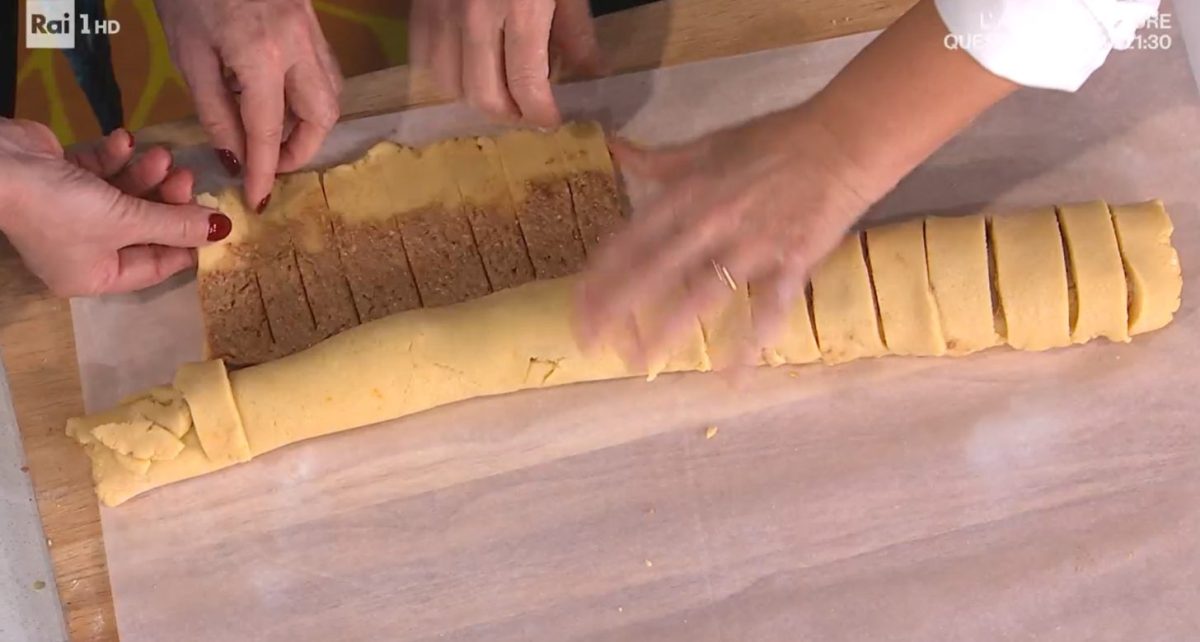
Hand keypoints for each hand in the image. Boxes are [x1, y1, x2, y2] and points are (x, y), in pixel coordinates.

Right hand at [0, 119, 229, 296]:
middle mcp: (83, 250)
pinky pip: (102, 173)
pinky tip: (124, 141)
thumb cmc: (61, 207)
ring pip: (126, 197)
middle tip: (187, 177)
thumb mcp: (126, 220)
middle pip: (144, 228)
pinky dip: (116, 158)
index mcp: (95, 275)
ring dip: (147, 174)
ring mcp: (72, 214)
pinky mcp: (64, 179)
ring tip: (162, 156)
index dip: (187, 244)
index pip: (156, 266)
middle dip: (168, 200)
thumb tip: (224, 231)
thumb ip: (177, 224)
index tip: (215, 221)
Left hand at [156, 0, 341, 210]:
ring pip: (332, 95)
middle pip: (322, 116)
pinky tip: (282, 100)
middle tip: (270, 161)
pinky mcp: (313, 23)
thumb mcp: (188, 54)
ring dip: (310, 125)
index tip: (259, 199)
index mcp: (262, 56)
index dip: (265, 171)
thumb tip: (235, 155)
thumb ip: (215, 109)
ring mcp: (312, 33)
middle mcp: (299, 47)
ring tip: (275, 134)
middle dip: (301, 149)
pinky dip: (311, 97)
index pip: (269, 131)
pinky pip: (325, 72)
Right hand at [410, 0, 604, 126]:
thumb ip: (575, 29)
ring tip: (502, 91)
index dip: (541, 113)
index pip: (526, 85)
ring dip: (477, 97)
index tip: (553, 121)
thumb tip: (589, 71)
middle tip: (530, 112)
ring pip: (450, 84)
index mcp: (520, 10)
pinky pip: (425, 57)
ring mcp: (442, 12)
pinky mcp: (421, 6)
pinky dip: (447, 73)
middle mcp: (475, 18)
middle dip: (511, 114)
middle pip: (485, 96)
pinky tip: (469, 67)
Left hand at [575, 0, 1017, 368]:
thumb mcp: (710, 142)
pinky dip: (750, 343)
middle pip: (654, 271)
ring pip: (701, 293)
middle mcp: (711, 221)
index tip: (578, 306)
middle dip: (617, 309)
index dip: (600, 275)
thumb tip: (617, 150)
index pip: (630, 239)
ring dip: (669, 331)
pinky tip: (731, 377)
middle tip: (590, 344)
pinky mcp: (790, 262)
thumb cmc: (774, 139)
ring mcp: (751, 245)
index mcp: (688, 192)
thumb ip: (661, 160)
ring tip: (642, 362)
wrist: (842, 140)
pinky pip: (767, 308)